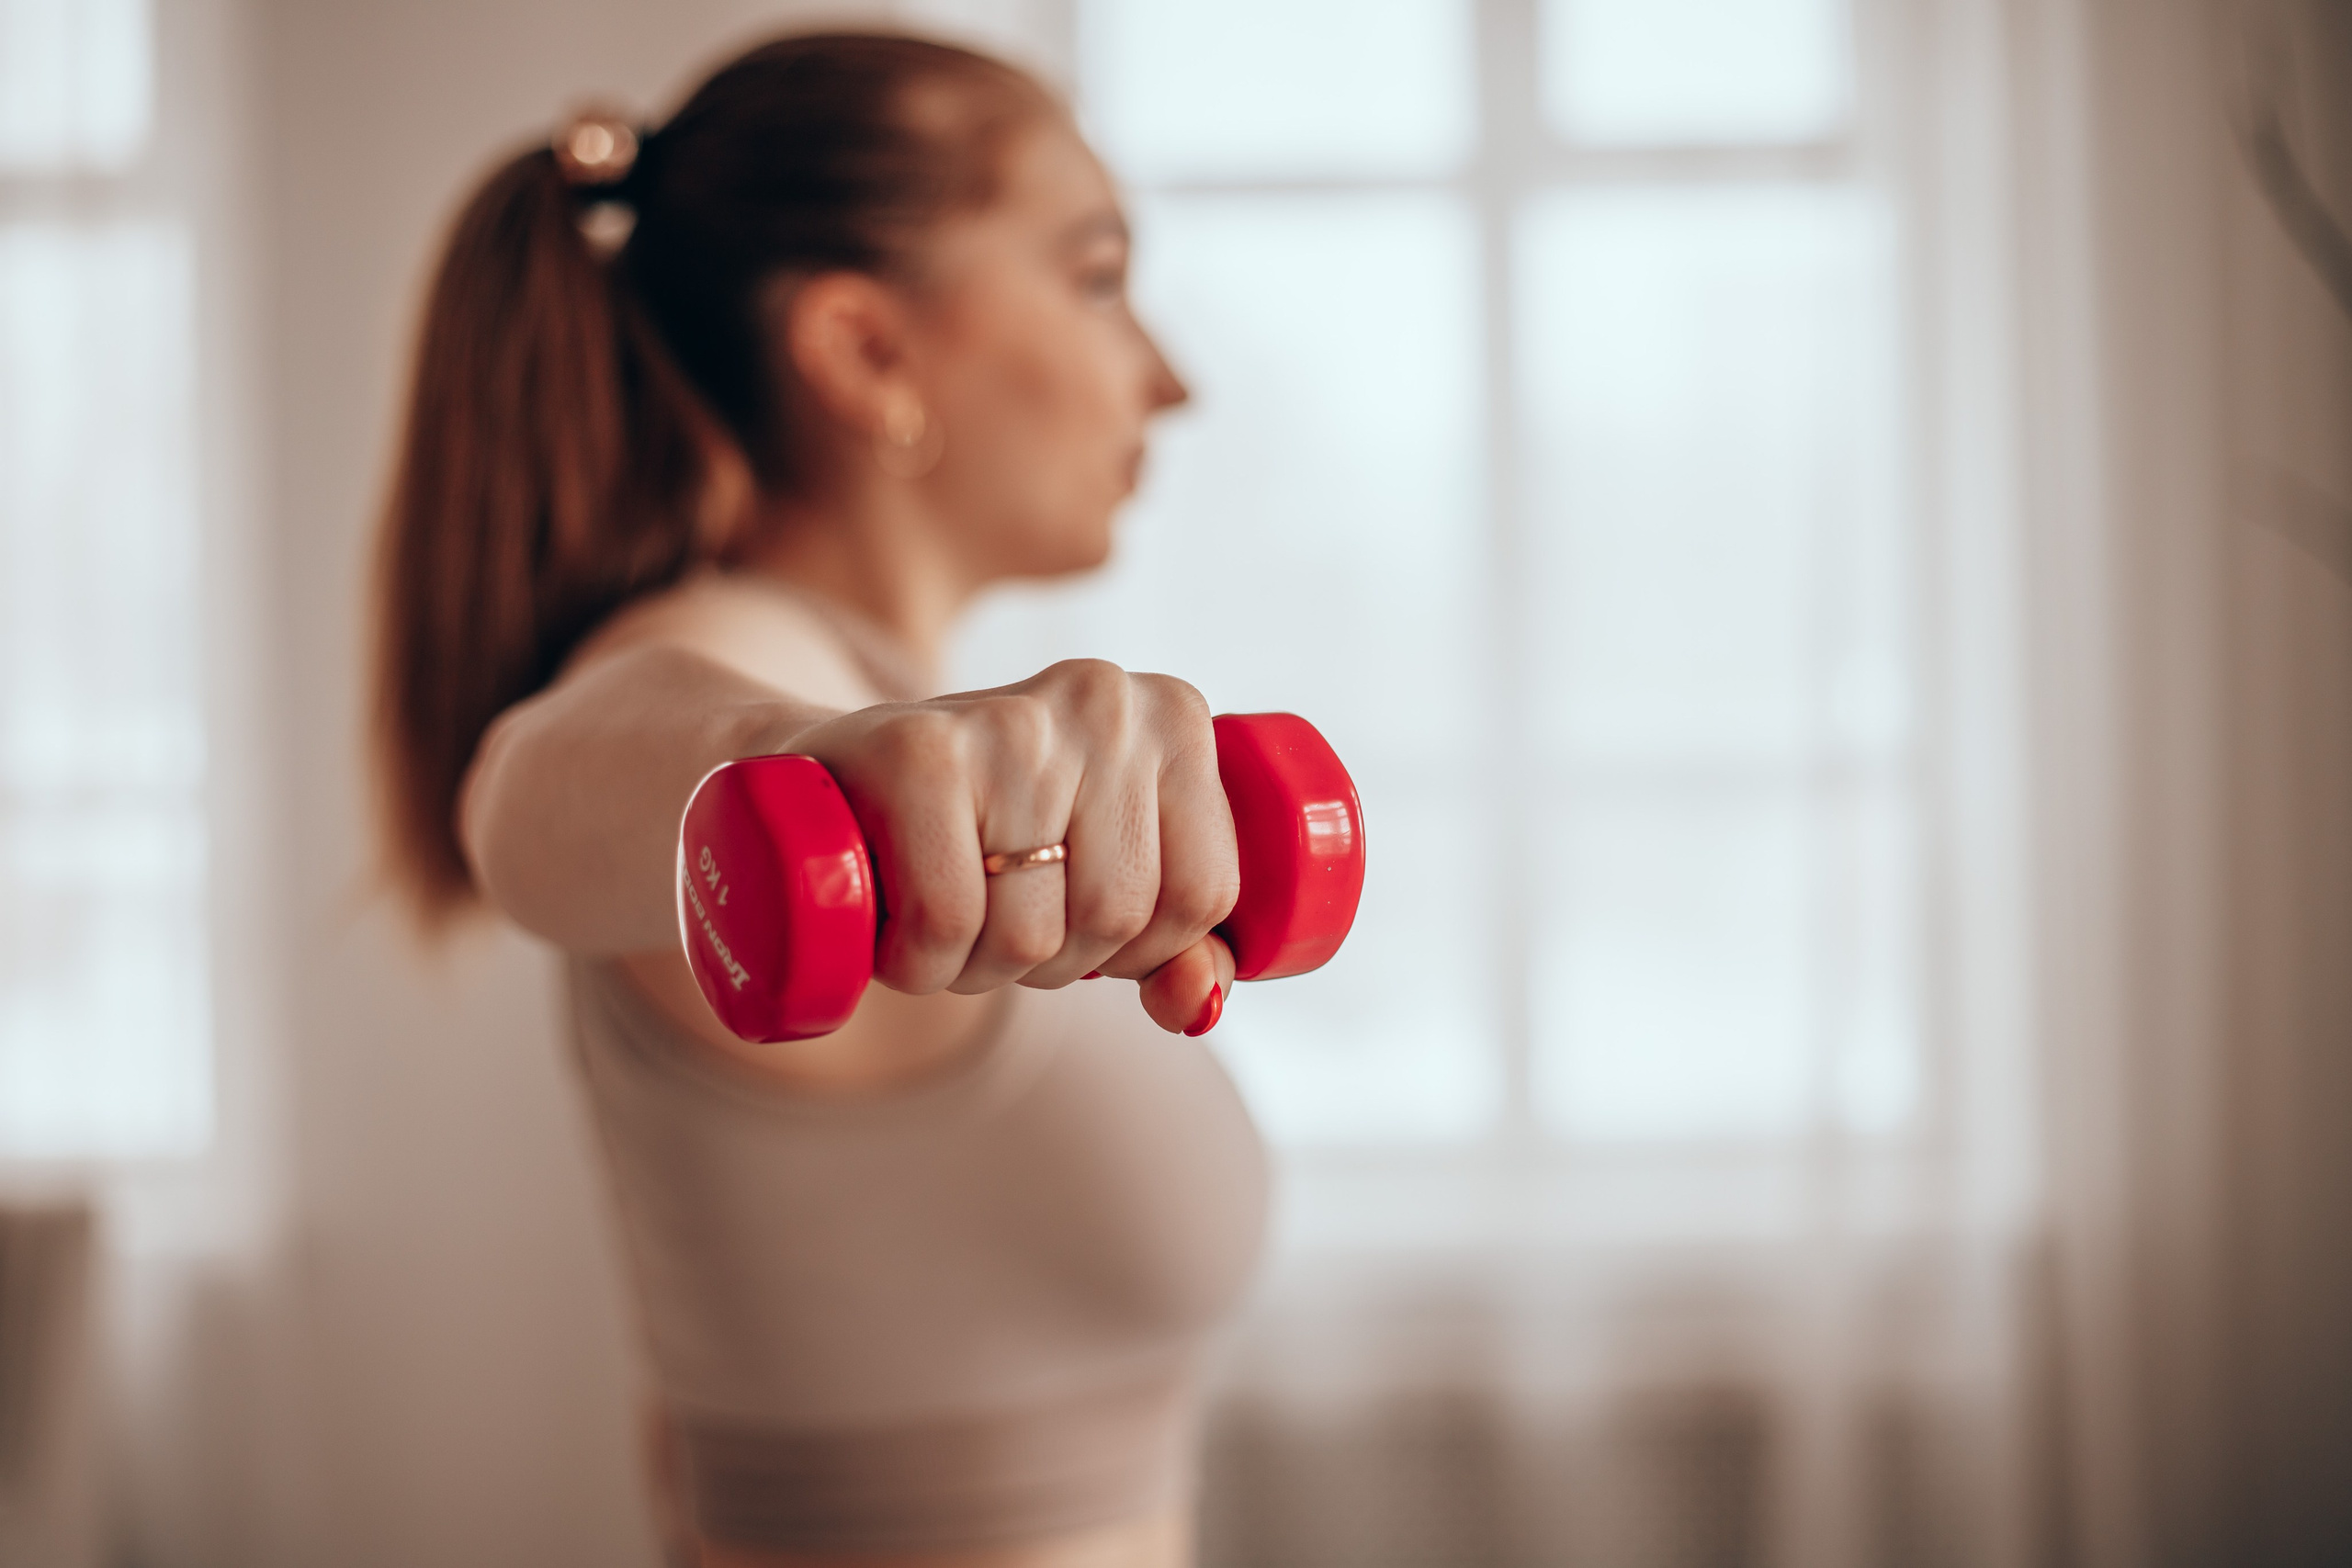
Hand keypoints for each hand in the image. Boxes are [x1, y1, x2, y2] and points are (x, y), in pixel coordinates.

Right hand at [781, 659, 1238, 1032]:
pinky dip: (918, 960)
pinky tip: (896, 927)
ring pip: (1033, 931)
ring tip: (942, 916)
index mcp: (1176, 718)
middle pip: (1118, 917)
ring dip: (975, 968)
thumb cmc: (984, 835)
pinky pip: (950, 919)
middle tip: (994, 917)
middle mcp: (1106, 698)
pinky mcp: (919, 748)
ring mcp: (1015, 717)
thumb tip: (1198, 1007)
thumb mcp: (1098, 877)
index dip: (1140, 949)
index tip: (1077, 917)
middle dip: (1051, 960)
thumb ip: (1175, 945)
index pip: (1205, 895)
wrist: (824, 775)